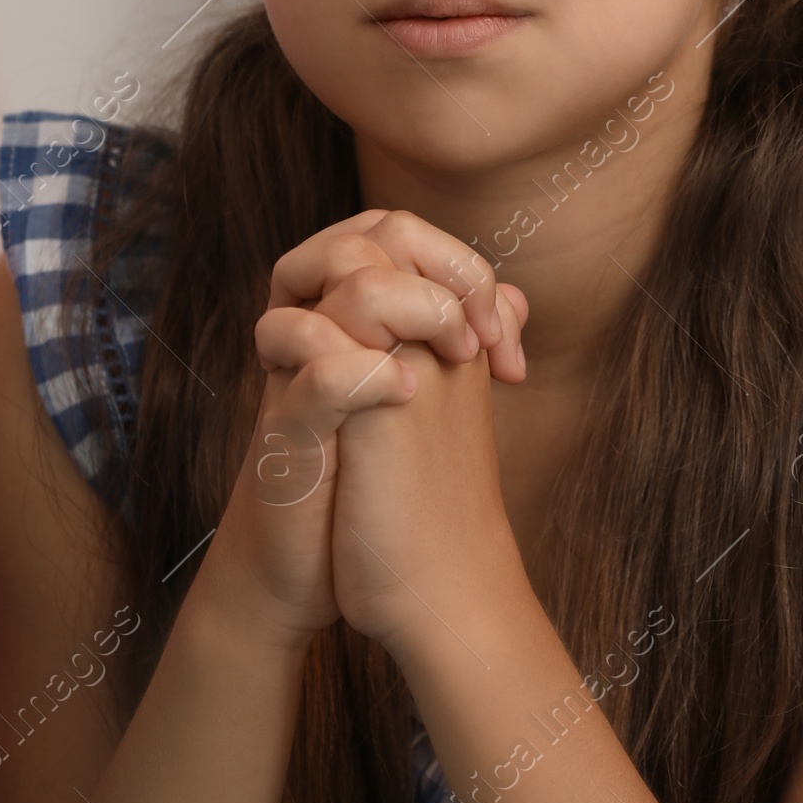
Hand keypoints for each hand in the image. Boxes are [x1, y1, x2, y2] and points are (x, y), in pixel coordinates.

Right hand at [208, 210, 526, 648]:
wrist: (304, 570)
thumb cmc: (364, 482)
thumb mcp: (418, 401)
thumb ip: (455, 343)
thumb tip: (517, 299)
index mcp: (344, 317)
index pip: (398, 233)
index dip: (463, 268)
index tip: (504, 342)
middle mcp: (314, 331)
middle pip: (364, 239)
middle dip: (441, 274)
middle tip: (480, 341)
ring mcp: (295, 375)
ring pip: (340, 285)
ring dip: (415, 306)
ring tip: (459, 357)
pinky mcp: (285, 431)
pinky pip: (318, 373)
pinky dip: (369, 373)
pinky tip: (410, 392)